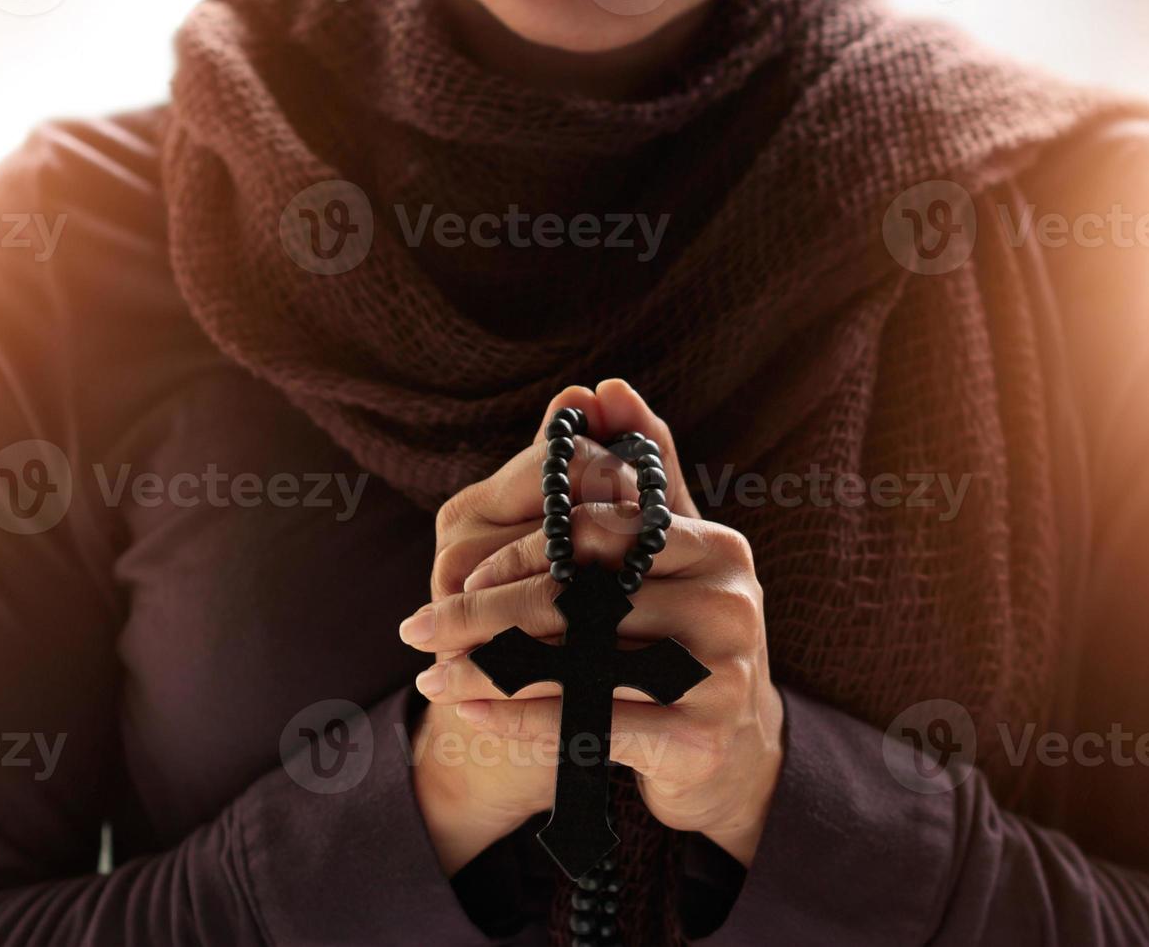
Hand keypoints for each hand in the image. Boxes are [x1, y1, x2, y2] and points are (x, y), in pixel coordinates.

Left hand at [403, 380, 783, 870]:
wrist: (731, 757)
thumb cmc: (681, 643)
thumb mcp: (667, 561)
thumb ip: (639, 477)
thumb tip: (604, 390)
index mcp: (719, 548)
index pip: (598, 531)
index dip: (522, 552)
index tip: (458, 577)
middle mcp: (731, 603)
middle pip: (579, 597)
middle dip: (485, 615)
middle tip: (416, 628)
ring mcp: (724, 674)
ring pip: (575, 663)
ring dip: (489, 671)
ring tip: (431, 676)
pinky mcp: (702, 739)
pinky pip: (587, 724)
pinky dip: (520, 721)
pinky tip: (473, 715)